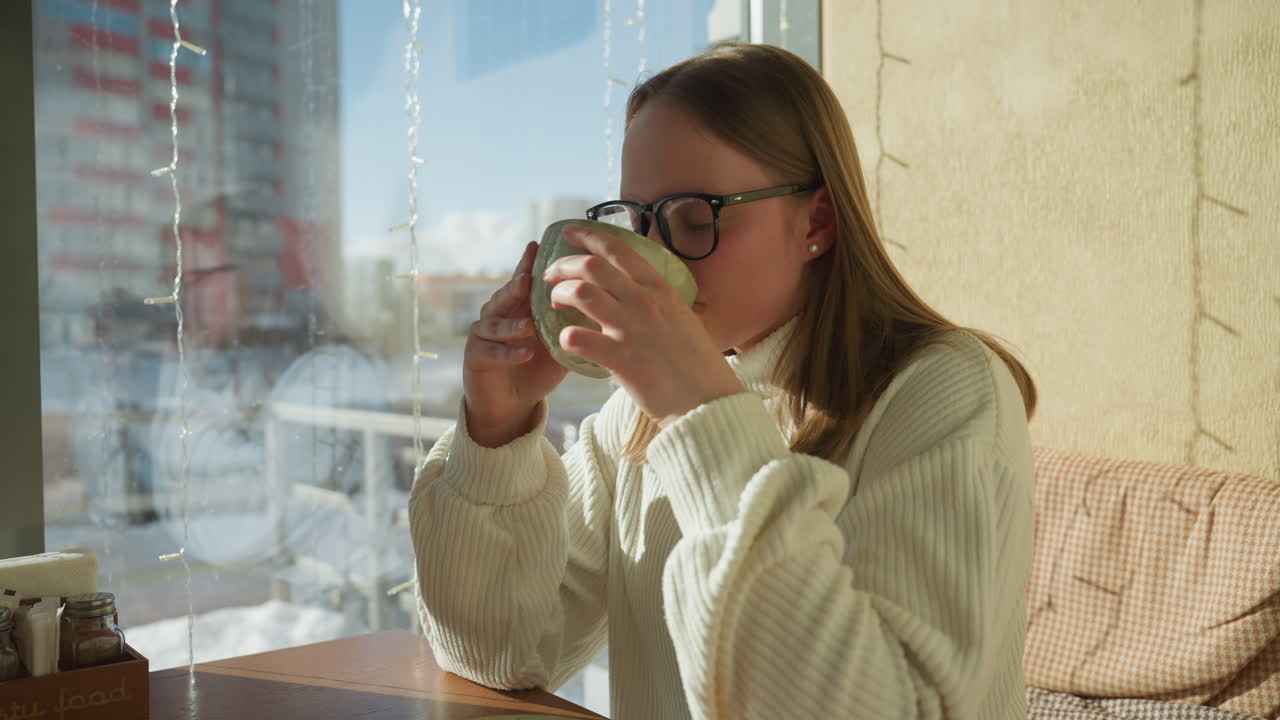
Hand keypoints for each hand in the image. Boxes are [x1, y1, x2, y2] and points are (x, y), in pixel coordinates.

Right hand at [462, 241, 568, 446]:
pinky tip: (525, 353)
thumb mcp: (559, 342)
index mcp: (519, 305)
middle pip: (505, 296)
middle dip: (516, 288)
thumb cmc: (537, 367)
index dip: (527, 263)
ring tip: (529, 326)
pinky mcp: (475, 357)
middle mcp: (498, 314)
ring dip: (513, 325)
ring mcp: (484, 334)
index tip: (536, 246)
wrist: (511, 403)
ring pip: (494, 323)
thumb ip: (572, 323)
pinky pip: (491, 352)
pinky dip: (509, 352)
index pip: (523, 280)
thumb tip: (605, 305)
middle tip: (527, 282)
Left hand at [541, 225, 744, 429]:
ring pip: (580, 293)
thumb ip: (662, 304)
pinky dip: (564, 338)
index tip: (569, 232)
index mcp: (660, 289)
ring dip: (559, 294)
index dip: (588, 235)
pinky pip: (577, 338)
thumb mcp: (684, 320)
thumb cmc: (700, 367)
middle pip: (591, 266)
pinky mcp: (620, 359)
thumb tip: (647, 295)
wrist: (708, 403)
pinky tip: (566, 342)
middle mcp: (644, 302)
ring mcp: (631, 329)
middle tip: (550, 275)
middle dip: (563, 265)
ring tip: (554, 304)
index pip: (618, 249)